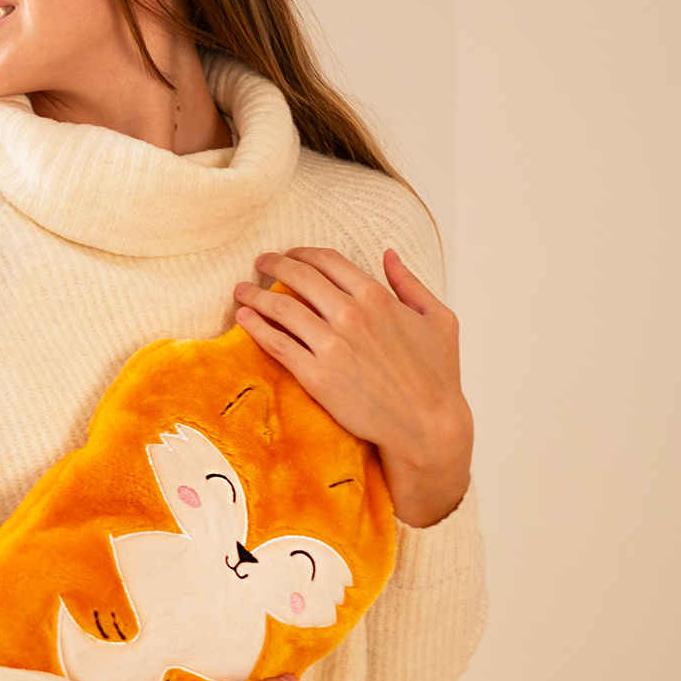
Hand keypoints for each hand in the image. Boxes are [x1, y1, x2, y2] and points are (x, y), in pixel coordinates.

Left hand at [234, 247, 472, 528]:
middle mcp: (350, 315)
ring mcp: (331, 346)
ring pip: (281, 309)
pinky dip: (255, 327)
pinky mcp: (316, 377)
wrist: (427, 426)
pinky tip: (244, 318)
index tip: (289, 255)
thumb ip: (410, 283)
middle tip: (260, 263)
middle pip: (299, 277)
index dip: (302, 253)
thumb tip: (389, 254)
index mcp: (377, 297)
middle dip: (274, 265)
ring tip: (241, 290)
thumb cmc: (438, 376)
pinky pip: (277, 344)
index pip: (327, 261)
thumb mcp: (439, 319)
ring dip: (255, 295)